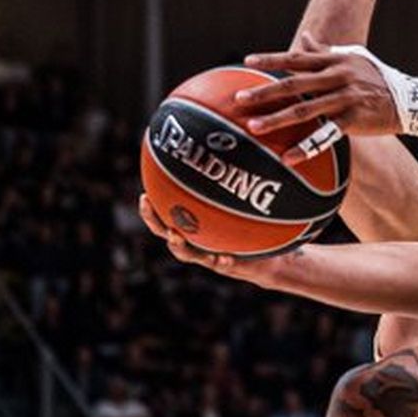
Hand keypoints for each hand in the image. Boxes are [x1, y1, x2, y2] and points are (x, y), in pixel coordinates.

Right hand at [138, 193, 264, 280]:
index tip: (144, 196)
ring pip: (189, 254)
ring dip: (180, 246)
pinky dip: (223, 261)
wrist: (272, 258)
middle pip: (168, 234)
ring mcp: (212, 256)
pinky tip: (224, 257)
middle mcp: (198, 242)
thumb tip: (231, 149)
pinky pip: (224, 265)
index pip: (166, 217)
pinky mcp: (231, 267)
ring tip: (176, 236)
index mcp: (196, 227)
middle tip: (149, 207)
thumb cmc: (254, 227)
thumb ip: (236, 185)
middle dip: (156, 222)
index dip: (152, 210)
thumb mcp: (246, 203)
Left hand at [237, 36, 401, 156]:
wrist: (409, 100)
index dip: (273, 59)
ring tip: (253, 127)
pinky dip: (306, 147)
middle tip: (239, 99)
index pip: (298, 58)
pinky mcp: (354, 120)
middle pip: (295, 84)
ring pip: (305, 110)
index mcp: (336, 61)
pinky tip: (288, 158)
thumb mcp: (353, 59)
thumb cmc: (377, 77)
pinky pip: (325, 135)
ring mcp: (345, 99)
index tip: (248, 61)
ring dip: (277, 119)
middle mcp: (338, 77)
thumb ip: (325, 50)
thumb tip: (304, 37)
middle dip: (264, 92)